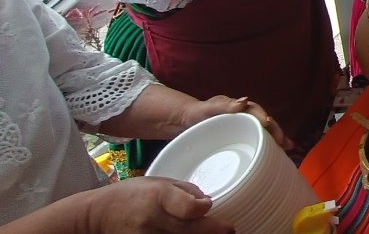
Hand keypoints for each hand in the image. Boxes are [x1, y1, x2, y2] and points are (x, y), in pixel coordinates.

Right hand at [84, 177, 232, 232]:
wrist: (96, 216)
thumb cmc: (129, 195)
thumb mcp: (156, 182)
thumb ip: (184, 190)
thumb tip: (208, 201)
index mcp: (157, 196)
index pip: (187, 207)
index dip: (202, 207)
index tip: (209, 205)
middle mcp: (152, 219)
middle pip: (190, 230)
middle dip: (213, 230)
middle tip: (228, 229)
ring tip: (214, 232)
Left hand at [180, 95, 291, 150]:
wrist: (186, 122)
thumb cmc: (196, 114)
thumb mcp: (206, 109)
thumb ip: (222, 105)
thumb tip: (244, 102)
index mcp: (238, 108)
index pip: (255, 111)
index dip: (263, 117)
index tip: (268, 123)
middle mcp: (244, 116)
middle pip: (264, 122)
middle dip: (276, 131)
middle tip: (284, 142)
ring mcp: (243, 127)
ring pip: (263, 132)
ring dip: (276, 139)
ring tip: (288, 148)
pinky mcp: (240, 138)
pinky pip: (256, 140)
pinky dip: (268, 147)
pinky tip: (276, 155)